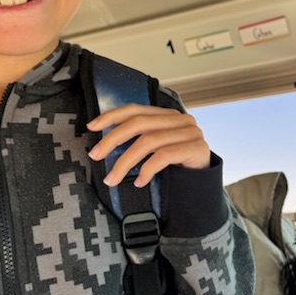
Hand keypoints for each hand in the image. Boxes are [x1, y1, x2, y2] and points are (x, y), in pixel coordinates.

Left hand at [87, 104, 209, 186]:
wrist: (203, 185)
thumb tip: (105, 142)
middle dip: (113, 140)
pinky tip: (139, 182)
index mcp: (167, 115)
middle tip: (96, 156)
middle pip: (139, 123)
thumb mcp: (155, 149)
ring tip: (112, 179)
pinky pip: (164, 156)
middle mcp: (180, 119)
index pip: (135, 109)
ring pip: (149, 141)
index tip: (92, 127)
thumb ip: (139, 138)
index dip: (112, 116)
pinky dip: (147, 170)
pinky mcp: (197, 148)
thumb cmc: (175, 166)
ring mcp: (190, 132)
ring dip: (125, 162)